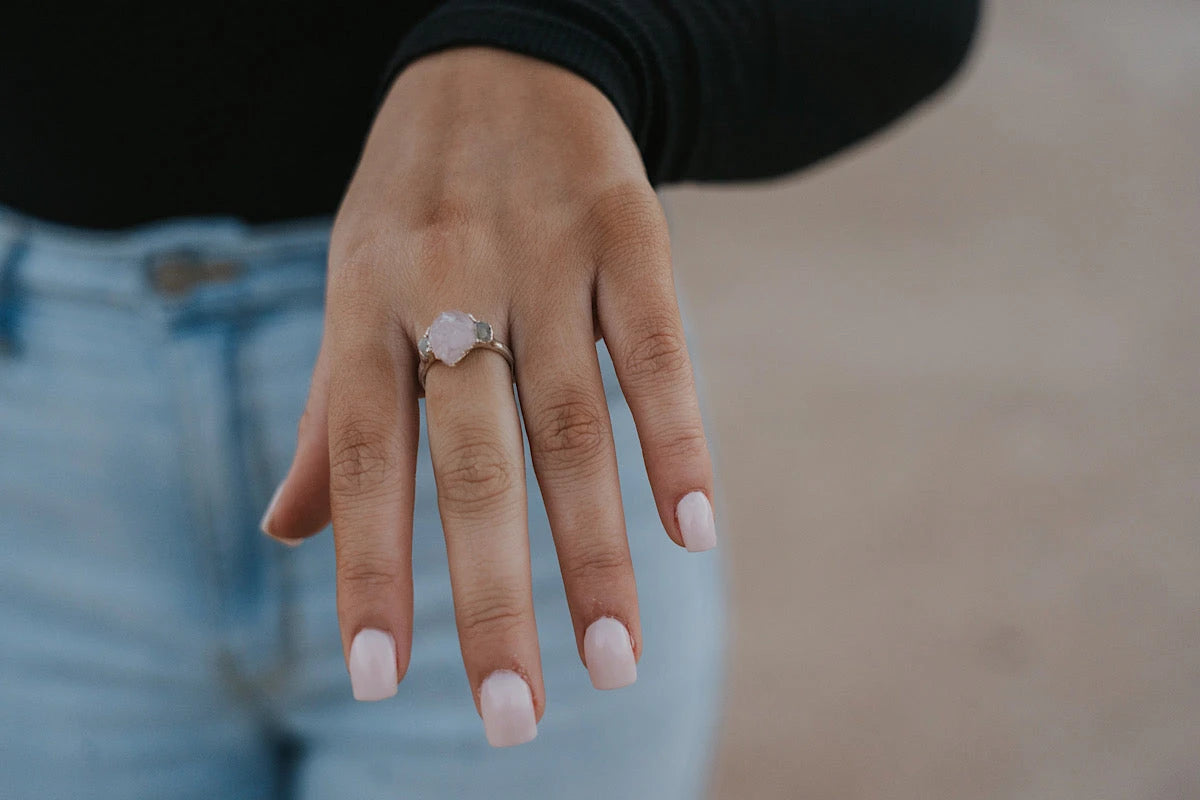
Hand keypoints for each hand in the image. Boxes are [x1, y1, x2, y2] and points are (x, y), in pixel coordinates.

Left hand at [260, 47, 715, 745]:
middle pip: (472, 461)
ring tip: (614, 660)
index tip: (378, 682)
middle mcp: (448, 288)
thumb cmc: (412, 202)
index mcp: (364, 307)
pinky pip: (654, 348)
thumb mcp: (346, 287)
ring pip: (571, 424)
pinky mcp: (626, 235)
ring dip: (595, 550)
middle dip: (492, 595)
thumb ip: (323, 416)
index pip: (359, 460)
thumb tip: (282, 534)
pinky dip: (676, 439)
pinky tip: (696, 530)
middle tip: (514, 716)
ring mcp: (543, 260)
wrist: (499, 56)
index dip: (369, 569)